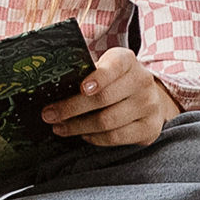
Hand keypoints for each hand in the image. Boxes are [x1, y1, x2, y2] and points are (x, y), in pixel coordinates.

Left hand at [41, 48, 184, 146]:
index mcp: (127, 61)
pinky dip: (95, 138)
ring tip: (60, 127)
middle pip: (104, 99)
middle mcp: (142, 81)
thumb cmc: (115, 83)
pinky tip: (84, 135)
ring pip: (107, 121)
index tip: (81, 88)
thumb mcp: (104, 69)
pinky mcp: (149, 128)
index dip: (98, 78)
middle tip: (49, 114)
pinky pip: (115, 137)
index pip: (114, 67)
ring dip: (78, 127)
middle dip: (71, 108)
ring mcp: (149, 106)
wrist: (150, 98)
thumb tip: (52, 87)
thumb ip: (85, 74)